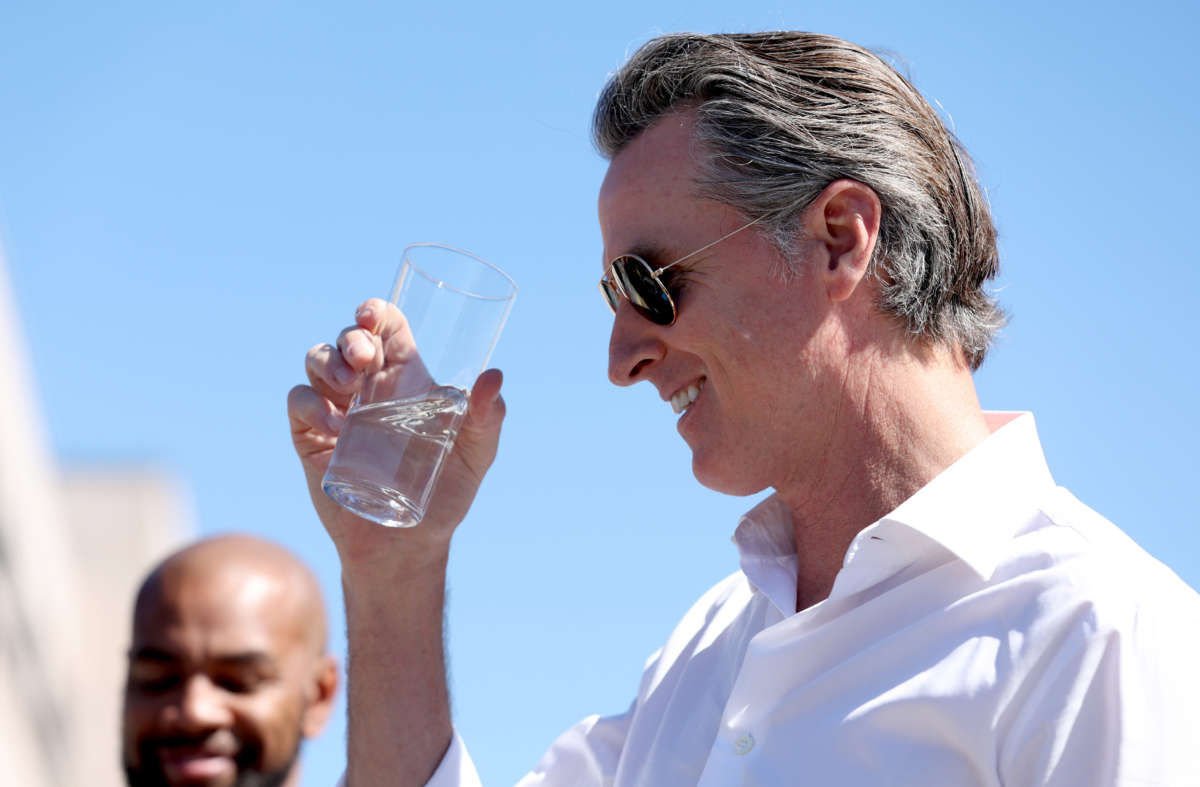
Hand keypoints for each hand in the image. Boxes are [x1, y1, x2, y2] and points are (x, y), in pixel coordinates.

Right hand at [287, 298, 506, 570]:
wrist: (408, 547)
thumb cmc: (446, 493)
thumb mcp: (476, 454)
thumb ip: (487, 417)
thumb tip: (494, 377)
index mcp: (405, 379)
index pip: (386, 328)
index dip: (376, 311)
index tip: (373, 315)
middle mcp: (368, 387)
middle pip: (348, 337)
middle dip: (352, 336)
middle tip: (364, 359)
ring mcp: (336, 410)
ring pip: (317, 360)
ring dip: (328, 362)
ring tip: (349, 385)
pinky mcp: (312, 438)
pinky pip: (298, 403)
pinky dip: (310, 403)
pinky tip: (333, 422)